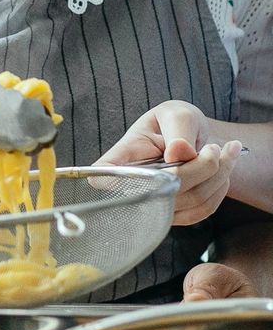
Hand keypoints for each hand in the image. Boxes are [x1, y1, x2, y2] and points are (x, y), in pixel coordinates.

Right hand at [97, 101, 243, 225]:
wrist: (185, 138)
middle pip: (164, 189)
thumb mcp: (175, 114)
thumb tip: (179, 151)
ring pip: (189, 201)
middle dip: (203, 167)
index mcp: (119, 160)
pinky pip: (201, 210)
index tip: (153, 164)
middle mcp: (128, 189)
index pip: (102, 178)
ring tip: (226, 151)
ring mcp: (150, 206)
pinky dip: (219, 188)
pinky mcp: (171, 216)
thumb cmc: (172, 123)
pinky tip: (221, 170)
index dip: (117, 181)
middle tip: (216, 147)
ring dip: (219, 175)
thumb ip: (178, 128)